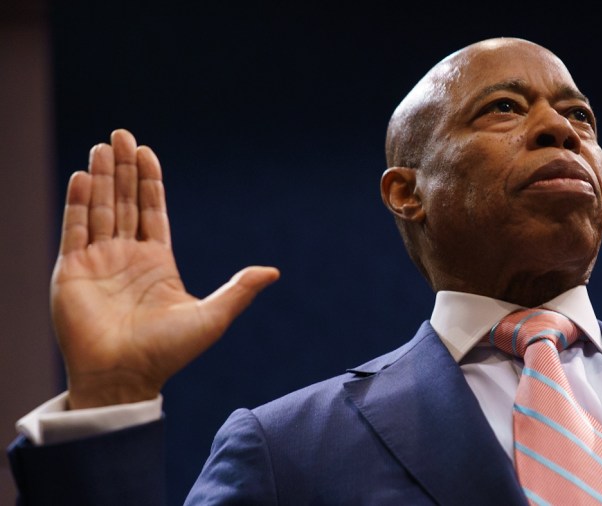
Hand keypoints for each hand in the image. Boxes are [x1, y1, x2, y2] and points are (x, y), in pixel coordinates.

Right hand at [52, 129, 279, 408]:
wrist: (126, 378)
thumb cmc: (169, 353)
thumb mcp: (212, 317)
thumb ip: (239, 290)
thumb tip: (274, 271)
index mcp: (157, 262)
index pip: (152, 211)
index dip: (149, 181)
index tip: (146, 151)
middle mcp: (126, 257)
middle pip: (125, 202)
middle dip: (123, 169)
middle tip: (120, 134)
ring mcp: (98, 262)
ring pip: (100, 208)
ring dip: (101, 177)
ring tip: (102, 145)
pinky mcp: (72, 271)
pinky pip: (75, 229)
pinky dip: (79, 202)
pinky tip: (84, 177)